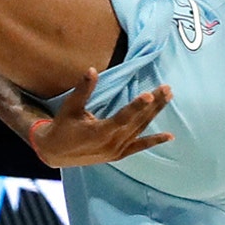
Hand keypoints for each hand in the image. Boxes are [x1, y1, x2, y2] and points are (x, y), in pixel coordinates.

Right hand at [29, 68, 173, 167]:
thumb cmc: (62, 126)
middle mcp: (111, 144)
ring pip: (141, 130)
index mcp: (99, 132)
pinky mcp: (118, 154)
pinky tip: (169, 136)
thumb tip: (91, 69)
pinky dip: (154, 141)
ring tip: (168, 97)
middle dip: (153, 104)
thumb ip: (83, 89)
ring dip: (155, 113)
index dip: (136, 106)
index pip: (122, 118)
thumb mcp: (70, 107)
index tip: (149, 94)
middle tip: (167, 88)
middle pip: (137, 122)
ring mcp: (117, 150)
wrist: (55, 152)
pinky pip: (139, 147)